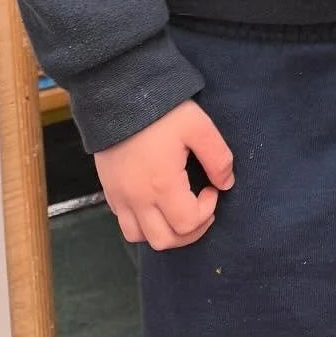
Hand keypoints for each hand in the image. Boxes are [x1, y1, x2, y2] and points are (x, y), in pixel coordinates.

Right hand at [94, 100, 234, 248]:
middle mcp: (137, 199)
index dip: (207, 212)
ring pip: (140, 238)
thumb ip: (218, 158)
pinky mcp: (109, 191)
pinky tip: (157, 202)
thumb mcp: (199, 126)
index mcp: (162, 185)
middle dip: (190, 231)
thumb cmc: (162, 111)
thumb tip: (226, 184)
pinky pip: (125, 223)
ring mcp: (120, 197)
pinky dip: (143, 223)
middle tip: (201, 207)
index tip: (212, 189)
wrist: (118, 95)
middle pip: (164, 241)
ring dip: (164, 231)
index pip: (187, 224)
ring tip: (178, 210)